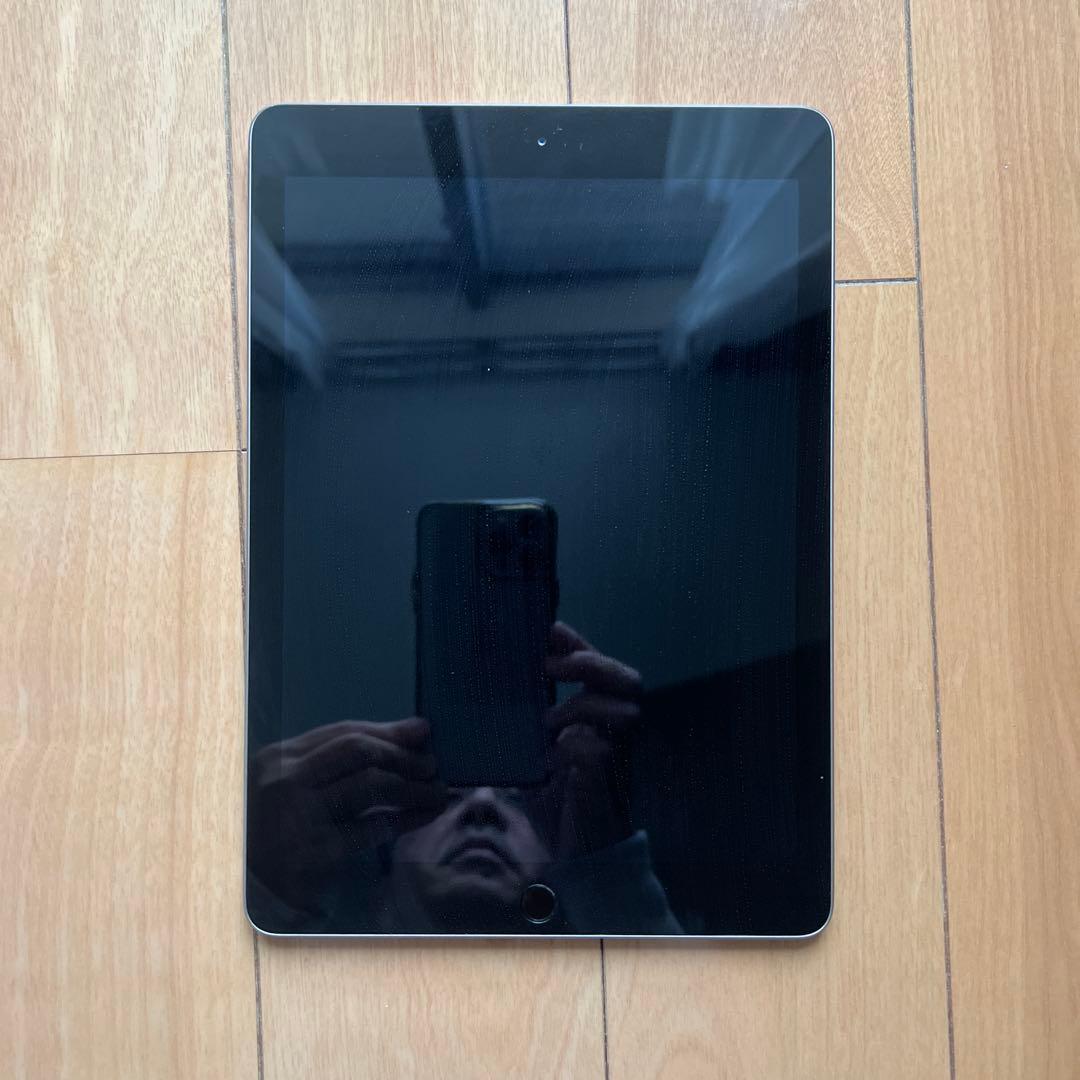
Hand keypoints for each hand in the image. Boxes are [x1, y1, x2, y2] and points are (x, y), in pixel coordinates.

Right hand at [247, 717, 444, 912]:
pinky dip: (407, 818)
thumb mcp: (302, 785)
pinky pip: (374, 826)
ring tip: (436, 791)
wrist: (258, 893)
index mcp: (278, 757)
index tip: (423, 732)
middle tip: (432, 765)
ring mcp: (298, 815)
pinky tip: (425, 815)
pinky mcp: (316, 852)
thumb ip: (344, 760)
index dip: (388, 731)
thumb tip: (414, 730)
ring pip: (370, 784)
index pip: (343, 732)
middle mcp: (284, 780)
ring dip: (412, 786)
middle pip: (358, 750)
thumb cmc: (284, 831)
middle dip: (402, 755)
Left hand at [544, 622, 642, 856]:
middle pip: (628, 678)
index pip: (599, 667)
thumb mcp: (537, 750)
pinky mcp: (610, 781)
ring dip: (580, 706)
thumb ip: (530, 720)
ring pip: (622, 709)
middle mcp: (616, 729)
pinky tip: (549, 761)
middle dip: (591, 663)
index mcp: (598, 715)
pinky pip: (599, 750)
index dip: (578, 644)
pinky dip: (570, 749)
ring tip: (547, 721)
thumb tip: (494, 682)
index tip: (549, 629)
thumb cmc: (557, 798)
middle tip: (551, 666)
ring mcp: (619, 753)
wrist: (574, 852)